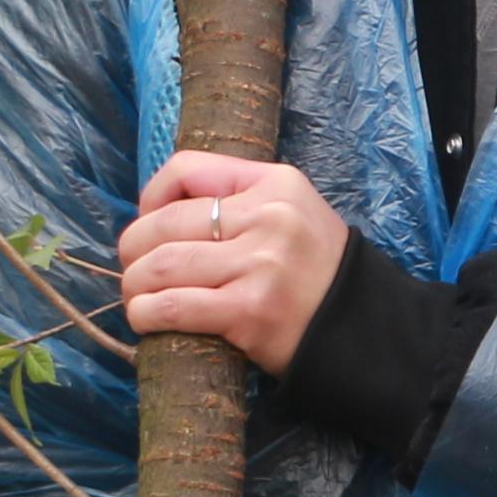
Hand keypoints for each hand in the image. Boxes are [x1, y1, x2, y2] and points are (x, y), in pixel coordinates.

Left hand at [119, 152, 347, 374]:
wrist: (362, 327)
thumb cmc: (316, 272)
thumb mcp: (292, 213)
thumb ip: (239, 201)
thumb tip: (157, 212)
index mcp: (276, 184)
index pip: (186, 169)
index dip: (151, 197)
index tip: (150, 225)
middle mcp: (269, 218)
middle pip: (165, 223)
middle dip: (134, 250)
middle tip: (135, 271)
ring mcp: (260, 265)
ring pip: (162, 266)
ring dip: (136, 285)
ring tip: (138, 298)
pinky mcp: (250, 311)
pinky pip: (174, 306)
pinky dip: (147, 314)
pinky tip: (146, 320)